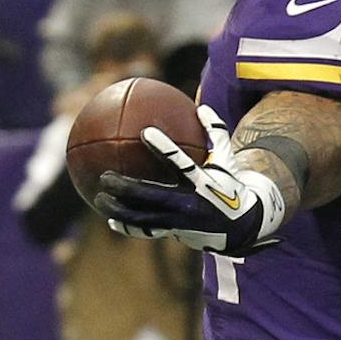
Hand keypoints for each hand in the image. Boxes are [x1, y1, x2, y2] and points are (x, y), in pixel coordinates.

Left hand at [92, 104, 287, 255]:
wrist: (241, 225)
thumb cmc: (230, 185)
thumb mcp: (227, 160)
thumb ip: (215, 133)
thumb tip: (201, 106)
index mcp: (202, 182)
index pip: (180, 162)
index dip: (164, 147)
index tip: (145, 131)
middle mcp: (189, 203)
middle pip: (151, 195)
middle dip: (126, 187)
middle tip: (105, 176)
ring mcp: (179, 222)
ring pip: (143, 217)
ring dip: (119, 209)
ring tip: (99, 199)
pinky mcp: (174, 233)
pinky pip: (147, 231)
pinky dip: (129, 227)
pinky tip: (111, 221)